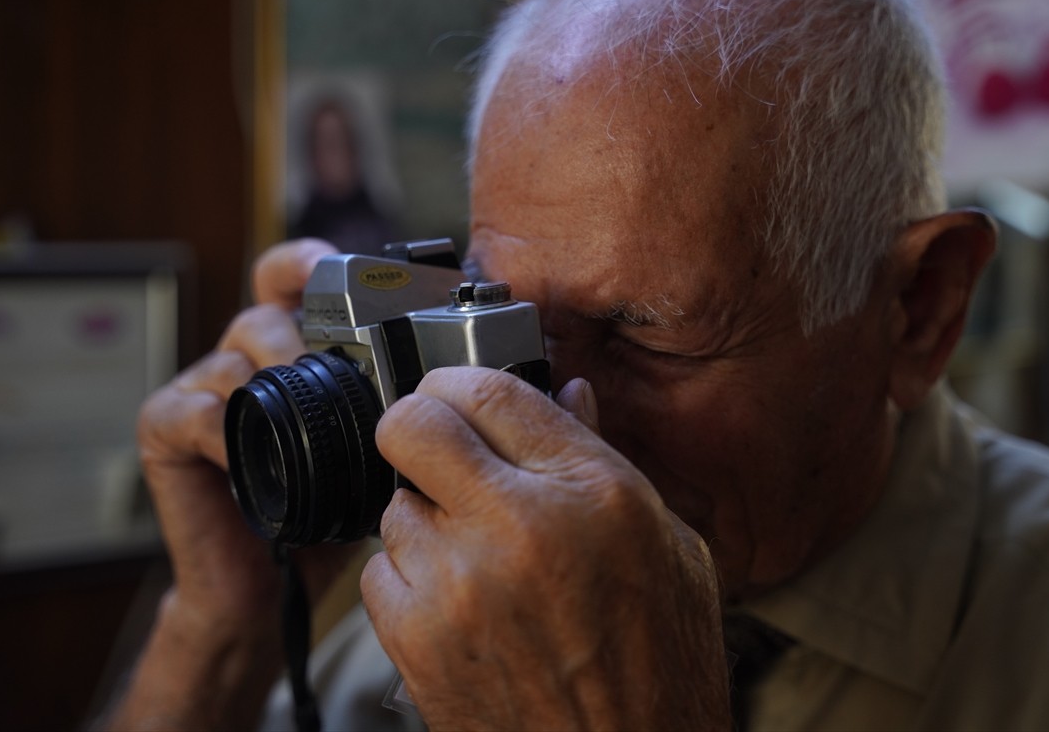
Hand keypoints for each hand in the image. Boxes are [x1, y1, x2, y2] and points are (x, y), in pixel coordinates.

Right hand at [109, 239, 359, 729]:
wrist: (263, 590)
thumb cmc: (324, 521)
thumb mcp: (372, 456)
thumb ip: (393, 410)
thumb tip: (460, 381)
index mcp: (292, 357)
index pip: (287, 281)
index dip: (303, 264)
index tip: (330, 264)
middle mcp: (245, 363)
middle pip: (264, 312)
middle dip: (301, 332)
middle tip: (333, 366)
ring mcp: (203, 393)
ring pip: (232, 354)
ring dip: (272, 379)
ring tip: (304, 420)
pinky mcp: (166, 433)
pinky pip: (189, 409)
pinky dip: (223, 427)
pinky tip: (250, 452)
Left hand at [361, 367, 731, 730]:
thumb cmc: (660, 666)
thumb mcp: (670, 548)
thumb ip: (604, 461)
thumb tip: (566, 395)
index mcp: (593, 492)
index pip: (489, 389)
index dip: (459, 381)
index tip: (455, 394)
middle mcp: (519, 527)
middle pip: (412, 425)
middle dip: (418, 427)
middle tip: (438, 450)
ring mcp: (459, 585)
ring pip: (393, 504)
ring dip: (424, 518)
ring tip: (472, 554)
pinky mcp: (417, 641)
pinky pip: (378, 572)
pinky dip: (407, 580)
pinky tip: (455, 602)